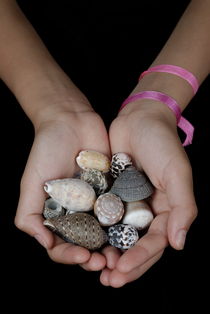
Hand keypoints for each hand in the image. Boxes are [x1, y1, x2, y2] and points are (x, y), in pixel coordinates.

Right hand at [15, 104, 110, 270]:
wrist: (71, 121)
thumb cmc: (46, 150)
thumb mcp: (31, 183)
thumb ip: (29, 216)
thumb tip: (45, 243)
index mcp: (56, 215)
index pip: (61, 245)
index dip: (70, 256)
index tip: (83, 256)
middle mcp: (77, 213)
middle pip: (86, 245)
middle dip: (95, 258)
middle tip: (106, 263)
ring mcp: (96, 203)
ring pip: (106, 234)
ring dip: (113, 248)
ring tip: (121, 255)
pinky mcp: (113, 191)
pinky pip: (121, 211)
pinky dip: (126, 224)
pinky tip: (133, 232)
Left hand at [100, 100, 197, 286]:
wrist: (139, 118)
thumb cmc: (162, 143)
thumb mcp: (177, 173)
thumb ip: (183, 208)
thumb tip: (179, 244)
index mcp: (166, 211)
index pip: (155, 243)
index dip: (140, 259)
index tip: (122, 271)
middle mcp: (146, 212)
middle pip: (135, 246)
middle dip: (123, 266)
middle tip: (108, 280)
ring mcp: (127, 204)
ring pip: (117, 237)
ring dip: (107, 254)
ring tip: (94, 268)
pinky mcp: (110, 194)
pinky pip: (102, 218)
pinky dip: (96, 232)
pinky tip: (85, 243)